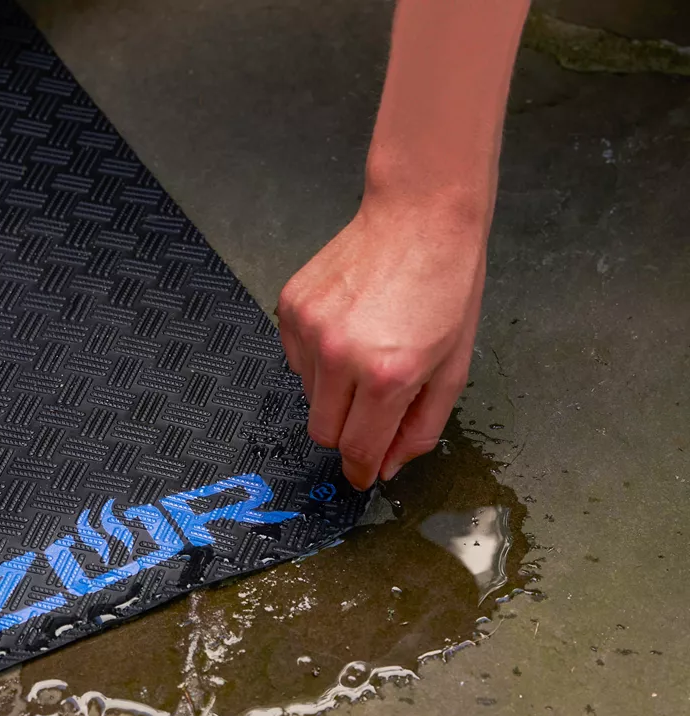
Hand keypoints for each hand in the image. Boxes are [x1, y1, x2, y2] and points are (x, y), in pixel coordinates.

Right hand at [277, 195, 487, 488]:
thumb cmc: (447, 285)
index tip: (362, 473)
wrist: (420, 215)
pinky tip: (348, 329)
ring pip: (308, 396)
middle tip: (373, 407)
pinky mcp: (290, 308)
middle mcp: (340, 356)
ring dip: (334, 391)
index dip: (361, 468)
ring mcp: (309, 330)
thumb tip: (387, 466)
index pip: (358, 449)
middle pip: (323, 432)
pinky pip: (295, 360)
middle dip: (347, 431)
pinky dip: (318, 359)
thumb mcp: (453, 367)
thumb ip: (420, 427)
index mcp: (388, 375)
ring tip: (366, 351)